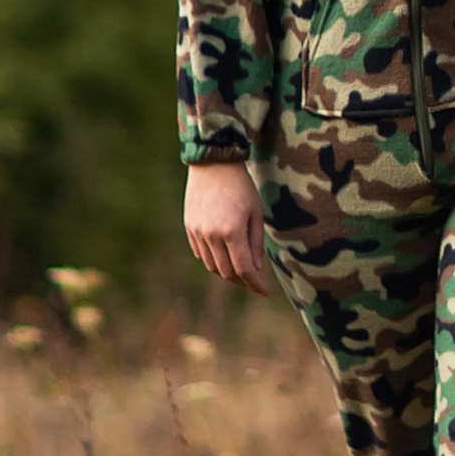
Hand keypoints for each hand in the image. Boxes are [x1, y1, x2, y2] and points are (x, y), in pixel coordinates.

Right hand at [183, 158, 269, 291]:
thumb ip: (256, 242)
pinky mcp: (190, 228)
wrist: (213, 164)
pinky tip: (224, 255)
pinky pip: (201, 253)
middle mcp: (212, 235)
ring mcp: (198, 232)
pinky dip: (213, 259)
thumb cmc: (241, 186)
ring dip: (226, 272)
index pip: (244, 269)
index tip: (264, 291)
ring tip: (239, 269)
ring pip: (212, 265)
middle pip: (227, 272)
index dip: (255, 284)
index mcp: (232, 231)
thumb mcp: (256, 212)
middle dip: (242, 280)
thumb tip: (256, 268)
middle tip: (253, 281)